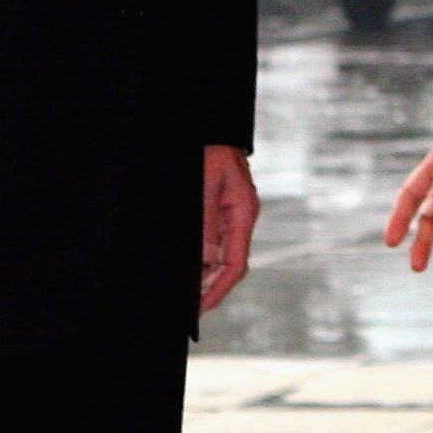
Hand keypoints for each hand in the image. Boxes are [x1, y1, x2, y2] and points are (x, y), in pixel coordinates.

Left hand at [201, 144, 259, 313]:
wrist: (213, 124)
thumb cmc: (208, 149)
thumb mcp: (204, 185)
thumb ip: (205, 223)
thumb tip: (207, 260)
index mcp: (243, 212)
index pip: (236, 263)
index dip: (218, 289)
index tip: (201, 307)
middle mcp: (242, 217)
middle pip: (232, 264)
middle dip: (213, 288)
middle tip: (191, 308)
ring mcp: (234, 214)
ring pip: (224, 255)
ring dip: (207, 275)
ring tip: (188, 294)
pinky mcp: (223, 209)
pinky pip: (216, 241)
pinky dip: (204, 258)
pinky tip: (192, 267)